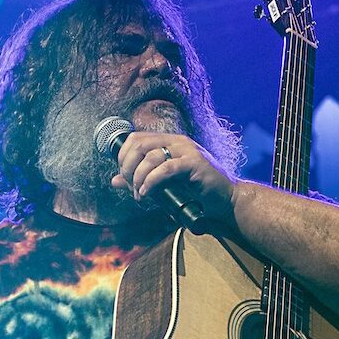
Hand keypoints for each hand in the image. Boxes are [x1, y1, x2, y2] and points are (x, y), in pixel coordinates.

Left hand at [110, 132, 238, 224]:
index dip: (123, 157)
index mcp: (168, 142)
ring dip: (138, 179)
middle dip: (127, 167)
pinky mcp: (195, 164)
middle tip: (131, 186)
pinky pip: (166, 169)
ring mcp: (187, 151)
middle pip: (138, 144)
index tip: (124, 177)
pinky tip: (147, 193)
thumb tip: (113, 181)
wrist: (225, 200)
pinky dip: (151, 182)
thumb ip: (139, 180)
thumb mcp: (161, 185)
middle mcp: (177, 142)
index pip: (135, 139)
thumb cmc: (194, 192)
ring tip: (140, 195)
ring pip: (150, 157)